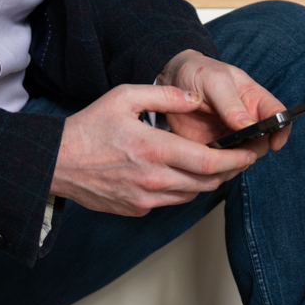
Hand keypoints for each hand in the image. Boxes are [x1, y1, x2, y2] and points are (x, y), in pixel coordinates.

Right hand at [50, 83, 260, 216]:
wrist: (56, 162)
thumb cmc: (89, 127)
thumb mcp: (124, 97)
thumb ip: (165, 94)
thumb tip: (196, 98)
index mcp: (155, 150)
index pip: (209, 162)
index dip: (236, 159)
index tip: (249, 153)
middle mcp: (154, 179)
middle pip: (208, 182)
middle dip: (229, 170)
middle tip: (239, 157)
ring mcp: (145, 199)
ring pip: (192, 194)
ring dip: (207, 181)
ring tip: (215, 163)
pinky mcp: (137, 209)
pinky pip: (170, 201)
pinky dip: (183, 188)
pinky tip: (181, 172)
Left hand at [155, 50, 288, 153]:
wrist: (172, 80)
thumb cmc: (198, 73)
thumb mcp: (214, 81)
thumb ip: (231, 104)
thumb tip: (251, 126)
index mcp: (254, 99)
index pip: (277, 115)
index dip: (282, 130)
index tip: (275, 143)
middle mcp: (247, 121)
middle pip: (263, 143)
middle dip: (254, 150)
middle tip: (237, 150)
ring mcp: (231, 136)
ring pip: (243, 157)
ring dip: (235, 161)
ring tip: (218, 155)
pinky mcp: (213, 148)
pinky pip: (222, 164)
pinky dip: (218, 167)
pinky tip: (206, 160)